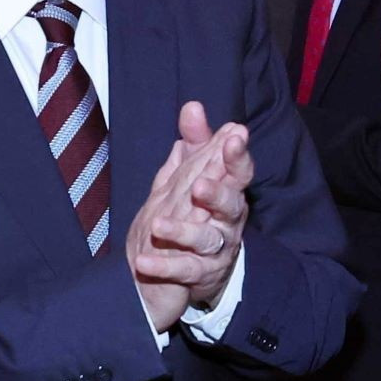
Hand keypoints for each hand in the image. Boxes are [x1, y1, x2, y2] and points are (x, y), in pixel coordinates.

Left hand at [126, 102, 250, 327]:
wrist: (191, 268)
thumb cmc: (196, 213)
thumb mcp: (192, 176)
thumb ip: (196, 144)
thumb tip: (193, 107)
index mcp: (228, 192)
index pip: (237, 172)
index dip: (237, 155)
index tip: (235, 135)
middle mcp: (228, 220)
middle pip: (230, 205)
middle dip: (217, 193)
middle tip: (200, 185)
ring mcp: (216, 249)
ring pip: (205, 239)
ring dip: (182, 231)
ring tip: (158, 226)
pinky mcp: (200, 274)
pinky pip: (183, 269)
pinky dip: (163, 266)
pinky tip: (143, 262)